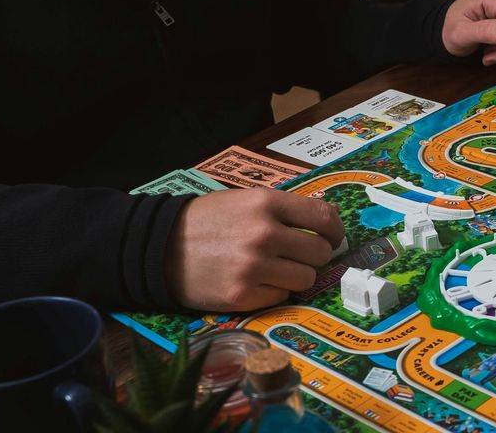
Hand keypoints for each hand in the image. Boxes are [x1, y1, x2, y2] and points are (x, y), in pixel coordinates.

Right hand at [166, 189, 343, 311]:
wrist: (159, 247)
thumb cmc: (208, 221)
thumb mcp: (246, 200)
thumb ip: (285, 208)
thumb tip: (328, 219)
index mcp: (267, 203)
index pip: (324, 217)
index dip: (335, 230)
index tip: (333, 237)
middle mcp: (264, 234)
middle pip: (321, 252)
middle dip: (314, 255)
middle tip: (298, 255)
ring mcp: (253, 267)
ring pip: (306, 279)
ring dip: (296, 275)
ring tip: (276, 269)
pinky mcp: (242, 295)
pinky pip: (282, 296)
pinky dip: (274, 291)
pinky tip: (256, 281)